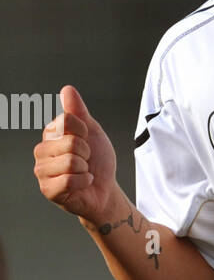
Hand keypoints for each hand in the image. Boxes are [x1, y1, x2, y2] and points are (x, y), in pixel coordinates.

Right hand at [34, 85, 118, 226]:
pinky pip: (69, 180)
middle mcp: (41, 151)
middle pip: (69, 141)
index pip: (65, 120)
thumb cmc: (97, 161)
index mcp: (50, 134)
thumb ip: (79, 112)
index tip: (86, 141)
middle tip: (85, 160)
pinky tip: (82, 183)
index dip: (84, 131)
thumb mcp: (92, 132)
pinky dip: (83, 181)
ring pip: (70, 161)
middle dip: (86, 152)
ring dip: (84, 168)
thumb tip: (67, 90)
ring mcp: (42, 171)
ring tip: (82, 172)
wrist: (105, 189)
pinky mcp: (48, 189)